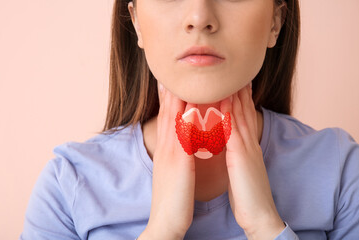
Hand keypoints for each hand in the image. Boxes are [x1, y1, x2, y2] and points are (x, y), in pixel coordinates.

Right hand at [138, 83, 194, 239]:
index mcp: (167, 151)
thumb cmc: (173, 200)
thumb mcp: (174, 174)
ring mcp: (171, 153)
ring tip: (182, 74)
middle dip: (171, 88)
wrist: (165, 222)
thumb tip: (182, 148)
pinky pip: (184, 132)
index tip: (171, 79)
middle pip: (169, 110)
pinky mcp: (179, 161)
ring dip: (178, 93)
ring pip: (174, 116)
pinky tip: (193, 100)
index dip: (170, 96)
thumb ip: (177, 158)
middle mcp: (167, 147)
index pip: (168, 117)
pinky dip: (187, 114)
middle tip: (172, 68)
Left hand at [220, 83, 285, 238]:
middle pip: (243, 108)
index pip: (243, 115)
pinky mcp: (241, 157)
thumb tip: (229, 145)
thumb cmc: (247, 195)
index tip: (232, 80)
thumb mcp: (241, 168)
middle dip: (237, 88)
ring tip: (225, 74)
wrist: (259, 215)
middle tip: (231, 68)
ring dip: (231, 93)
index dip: (239, 96)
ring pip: (238, 114)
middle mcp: (249, 142)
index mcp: (247, 146)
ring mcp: (246, 148)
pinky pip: (233, 130)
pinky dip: (227, 114)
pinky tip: (220, 100)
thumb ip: (236, 154)